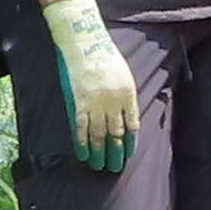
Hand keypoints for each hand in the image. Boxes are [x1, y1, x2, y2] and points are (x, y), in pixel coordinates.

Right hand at [38, 0, 137, 171]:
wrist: (84, 42)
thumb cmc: (105, 56)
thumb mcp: (124, 75)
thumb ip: (125, 97)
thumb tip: (126, 118)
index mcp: (128, 95)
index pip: (132, 126)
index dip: (130, 143)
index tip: (129, 156)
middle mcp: (114, 102)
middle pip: (116, 134)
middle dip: (116, 153)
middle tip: (115, 168)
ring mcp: (96, 103)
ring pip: (99, 136)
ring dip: (100, 153)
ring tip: (99, 166)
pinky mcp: (78, 103)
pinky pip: (81, 129)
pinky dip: (83, 144)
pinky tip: (84, 155)